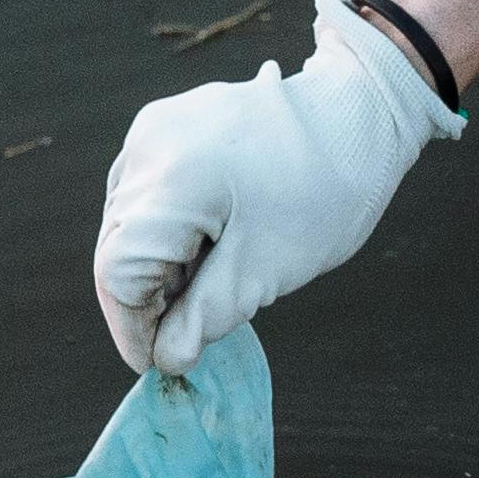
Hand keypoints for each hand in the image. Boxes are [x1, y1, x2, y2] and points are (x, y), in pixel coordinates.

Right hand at [93, 0, 464, 374]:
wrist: (360, 112)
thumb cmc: (324, 191)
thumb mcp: (267, 268)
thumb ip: (206, 316)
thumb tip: (166, 357)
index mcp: (169, 181)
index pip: (118, 273)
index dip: (132, 328)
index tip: (159, 364)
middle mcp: (147, 147)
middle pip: (119, 244)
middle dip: (148, 298)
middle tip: (191, 333)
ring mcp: (154, 129)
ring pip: (131, 219)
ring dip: (160, 264)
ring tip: (214, 282)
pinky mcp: (167, 123)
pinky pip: (149, 191)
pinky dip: (170, 229)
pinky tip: (211, 245)